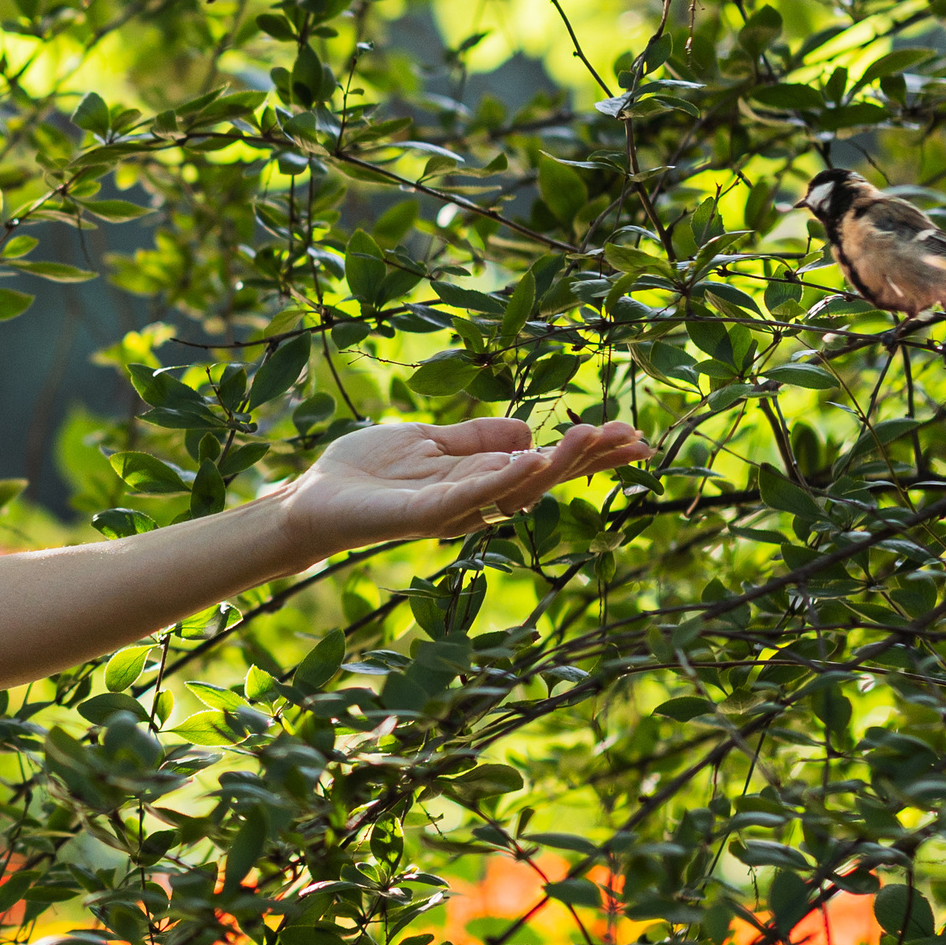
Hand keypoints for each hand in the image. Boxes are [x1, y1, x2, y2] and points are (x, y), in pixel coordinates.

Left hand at [275, 418, 651, 557]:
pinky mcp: (420, 515)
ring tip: (590, 438)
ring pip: (513, 491)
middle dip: (587, 460)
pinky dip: (501, 481)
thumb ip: (475, 438)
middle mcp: (473, 502)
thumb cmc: (366, 471)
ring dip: (555, 465)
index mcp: (479, 482)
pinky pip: (468, 499)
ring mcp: (449, 510)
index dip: (587, 455)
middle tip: (631, 438)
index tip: (632, 438)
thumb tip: (529, 429)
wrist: (313, 495)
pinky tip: (532, 461)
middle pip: (542, 481)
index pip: (544, 466)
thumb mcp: (428, 440)